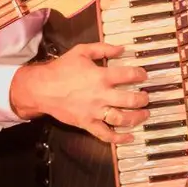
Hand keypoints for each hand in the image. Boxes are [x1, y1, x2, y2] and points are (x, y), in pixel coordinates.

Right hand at [8, 42, 149, 143]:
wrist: (41, 88)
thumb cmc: (60, 69)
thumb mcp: (81, 51)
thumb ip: (102, 49)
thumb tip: (121, 49)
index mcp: (101, 76)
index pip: (128, 75)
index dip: (140, 75)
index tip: (143, 75)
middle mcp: (101, 95)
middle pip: (130, 100)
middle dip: (143, 99)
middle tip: (146, 98)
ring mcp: (94, 111)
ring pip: (121, 118)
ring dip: (136, 118)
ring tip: (144, 115)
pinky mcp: (87, 123)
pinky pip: (105, 134)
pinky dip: (119, 138)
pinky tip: (129, 136)